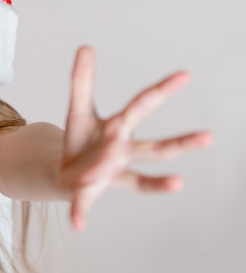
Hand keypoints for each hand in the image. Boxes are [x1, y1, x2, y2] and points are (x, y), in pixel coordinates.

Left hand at [60, 46, 211, 230]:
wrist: (64, 170)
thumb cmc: (79, 139)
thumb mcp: (77, 108)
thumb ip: (81, 81)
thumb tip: (85, 47)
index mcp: (119, 127)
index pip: (142, 105)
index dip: (162, 90)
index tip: (185, 74)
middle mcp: (123, 152)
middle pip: (155, 147)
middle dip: (179, 142)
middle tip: (208, 137)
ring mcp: (111, 174)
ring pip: (138, 178)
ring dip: (157, 183)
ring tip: (179, 183)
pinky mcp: (89, 191)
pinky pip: (85, 203)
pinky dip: (81, 213)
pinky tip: (78, 226)